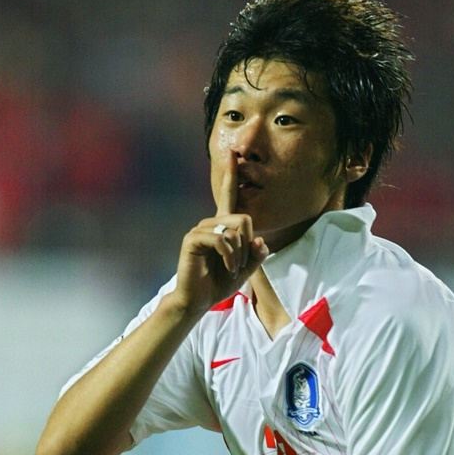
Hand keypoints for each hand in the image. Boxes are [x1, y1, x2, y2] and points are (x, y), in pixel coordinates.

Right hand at [172, 151, 268, 315]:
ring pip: (234, 230)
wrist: (198, 300)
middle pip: (244, 218)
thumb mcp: (245, 270)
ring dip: (239, 254)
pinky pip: (222, 239)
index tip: (233, 154)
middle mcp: (211, 223)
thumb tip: (260, 241)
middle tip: (240, 264)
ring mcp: (200, 229)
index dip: (231, 175)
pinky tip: (227, 267)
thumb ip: (256, 255)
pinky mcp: (193, 239)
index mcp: (223, 226)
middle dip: (248, 245)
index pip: (229, 196)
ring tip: (232, 268)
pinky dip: (230, 256)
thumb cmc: (219, 283)